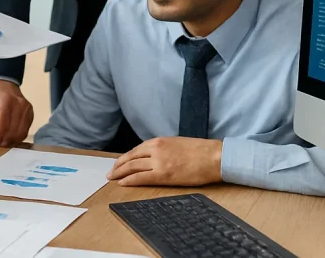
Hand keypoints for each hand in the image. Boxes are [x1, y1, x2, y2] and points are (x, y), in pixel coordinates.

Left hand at [0, 80, 33, 149]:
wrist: (3, 85)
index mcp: (4, 102)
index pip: (1, 128)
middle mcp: (19, 106)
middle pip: (11, 134)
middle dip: (0, 142)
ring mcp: (27, 110)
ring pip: (18, 136)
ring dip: (8, 141)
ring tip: (0, 136)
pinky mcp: (31, 115)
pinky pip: (24, 133)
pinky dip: (15, 138)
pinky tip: (7, 133)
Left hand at [108, 137, 222, 186]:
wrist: (213, 157)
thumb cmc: (200, 151)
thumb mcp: (177, 144)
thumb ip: (164, 149)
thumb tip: (154, 157)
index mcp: (159, 141)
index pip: (136, 150)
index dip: (125, 157)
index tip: (119, 163)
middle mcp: (155, 150)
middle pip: (131, 158)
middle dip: (118, 166)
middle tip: (110, 172)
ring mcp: (158, 162)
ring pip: (132, 167)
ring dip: (120, 173)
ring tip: (112, 178)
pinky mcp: (163, 175)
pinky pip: (141, 178)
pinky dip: (130, 180)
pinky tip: (122, 183)